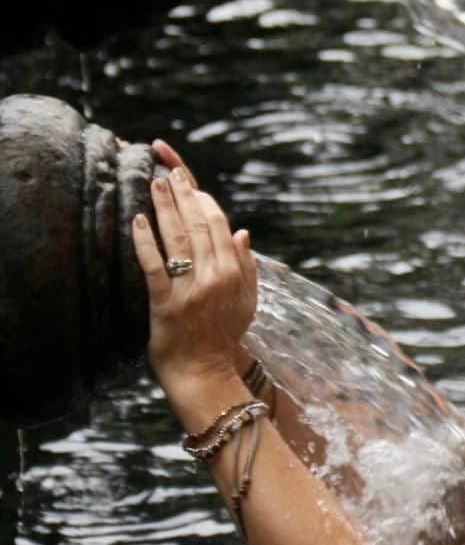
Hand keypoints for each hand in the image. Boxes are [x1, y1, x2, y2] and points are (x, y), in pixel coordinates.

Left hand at [132, 171, 257, 403]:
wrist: (204, 373)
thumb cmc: (223, 336)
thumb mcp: (246, 301)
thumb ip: (246, 266)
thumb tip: (243, 232)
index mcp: (233, 272)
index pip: (219, 225)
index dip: (202, 199)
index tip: (188, 180)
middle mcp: (214, 276)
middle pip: (197, 225)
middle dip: (182, 195)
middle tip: (167, 172)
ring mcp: (189, 289)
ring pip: (177, 239)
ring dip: (164, 208)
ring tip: (153, 183)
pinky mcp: (165, 304)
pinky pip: (153, 265)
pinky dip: (145, 241)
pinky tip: (138, 220)